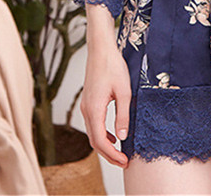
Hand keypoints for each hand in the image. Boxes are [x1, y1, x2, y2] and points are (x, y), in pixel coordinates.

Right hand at [80, 43, 130, 168]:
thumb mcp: (124, 91)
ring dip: (105, 145)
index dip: (112, 155)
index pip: (100, 141)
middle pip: (94, 141)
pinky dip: (102, 134)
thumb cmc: (112, 66)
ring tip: (120, 152)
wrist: (101, 49)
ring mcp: (86, 106)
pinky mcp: (88, 102)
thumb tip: (122, 137)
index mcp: (94, 109)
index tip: (124, 161)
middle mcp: (86, 110)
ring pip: (93, 134)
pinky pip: (93, 124)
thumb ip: (123, 115)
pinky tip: (113, 135)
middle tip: (124, 162)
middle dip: (108, 155)